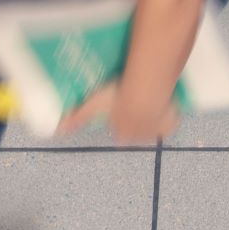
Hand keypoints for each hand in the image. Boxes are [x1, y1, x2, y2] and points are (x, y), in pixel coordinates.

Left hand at [58, 79, 180, 145]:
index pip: (120, 133)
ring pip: (154, 129)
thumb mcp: (93, 105)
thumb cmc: (118, 98)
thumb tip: (58, 130)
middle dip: (136, 121)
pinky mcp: (170, 122)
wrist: (145, 93)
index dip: (120, 123)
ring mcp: (156, 130)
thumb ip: (77, 117)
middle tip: (135, 104)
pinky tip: (166, 105)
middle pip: (137, 132)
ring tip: (150, 103)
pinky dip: (169, 116)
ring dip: (152, 119)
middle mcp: (139, 136)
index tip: (120, 111)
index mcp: (122, 132)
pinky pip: (170, 122)